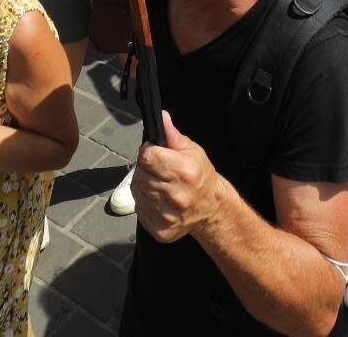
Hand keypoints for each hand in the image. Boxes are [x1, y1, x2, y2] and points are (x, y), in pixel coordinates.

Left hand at [134, 112, 221, 243]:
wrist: (211, 208)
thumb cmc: (201, 176)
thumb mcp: (192, 150)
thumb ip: (172, 135)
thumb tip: (161, 116)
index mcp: (184, 171)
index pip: (147, 156)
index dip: (148, 152)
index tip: (155, 153)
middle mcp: (176, 194)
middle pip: (140, 174)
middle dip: (145, 170)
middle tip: (159, 171)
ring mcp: (167, 215)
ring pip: (137, 192)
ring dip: (143, 186)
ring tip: (160, 185)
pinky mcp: (160, 229)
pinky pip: (139, 210)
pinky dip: (145, 204)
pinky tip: (159, 200)